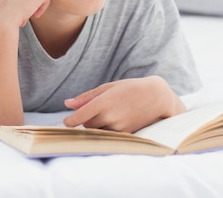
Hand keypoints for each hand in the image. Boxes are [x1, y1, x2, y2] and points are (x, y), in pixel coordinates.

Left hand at [62, 76, 184, 132]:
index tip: (65, 123)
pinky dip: (108, 129)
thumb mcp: (108, 87)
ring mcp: (119, 127)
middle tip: (98, 109)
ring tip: (111, 112)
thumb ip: (87, 97)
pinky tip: (117, 119)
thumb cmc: (130, 88)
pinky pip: (109, 135)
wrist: (157, 97)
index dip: (71, 121)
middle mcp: (111, 116)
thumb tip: (67, 104)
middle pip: (87, 124)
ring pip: (98, 131)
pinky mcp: (126, 134)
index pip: (81, 116)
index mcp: (104, 102)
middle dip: (87, 119)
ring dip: (98, 125)